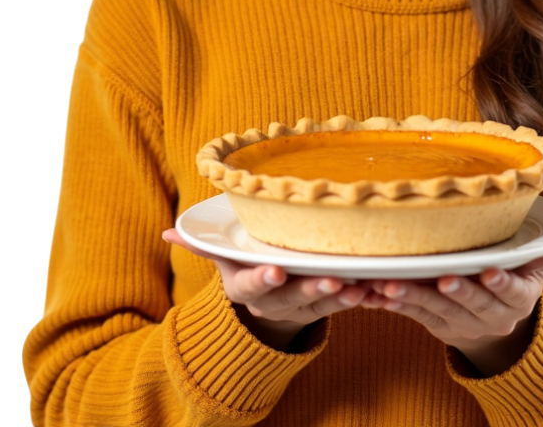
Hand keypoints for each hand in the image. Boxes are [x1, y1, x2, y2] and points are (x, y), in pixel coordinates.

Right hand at [161, 229, 369, 350]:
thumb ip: (202, 244)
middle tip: (331, 278)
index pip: (252, 284)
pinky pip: (343, 305)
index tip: (275, 269)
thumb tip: (168, 232)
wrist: (266, 304)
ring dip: (341, 295)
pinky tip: (374, 287)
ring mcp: (300, 308)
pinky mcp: (325, 309)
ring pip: (322, 304)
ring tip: (358, 284)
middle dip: (311, 288)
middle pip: (292, 297)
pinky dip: (359, 297)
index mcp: (245, 286)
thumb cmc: (245, 264)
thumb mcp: (223, 256)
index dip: (263, 278)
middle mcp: (273, 302)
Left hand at [359, 245, 542, 376]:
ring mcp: (461, 324)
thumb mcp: (532, 272)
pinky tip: (377, 292)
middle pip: (472, 304)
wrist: (497, 332)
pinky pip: (412, 315)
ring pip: (436, 311)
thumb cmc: (513, 284)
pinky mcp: (435, 326)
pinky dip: (394, 304)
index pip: (511, 293)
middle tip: (443, 278)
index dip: (500, 284)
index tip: (489, 272)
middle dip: (456, 291)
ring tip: (393, 285)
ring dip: (413, 297)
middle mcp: (490, 318)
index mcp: (517, 301)